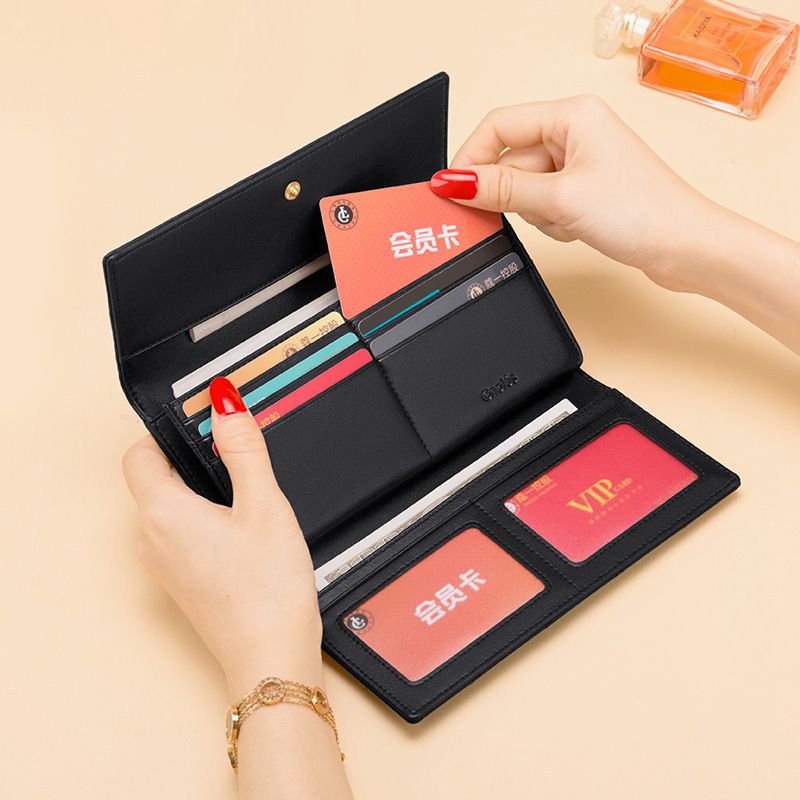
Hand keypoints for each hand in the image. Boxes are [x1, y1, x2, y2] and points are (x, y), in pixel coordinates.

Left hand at [123, 377, 322, 698]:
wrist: (270, 656)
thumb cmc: (266, 591)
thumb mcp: (264, 504)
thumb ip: (243, 449)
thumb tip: (225, 404)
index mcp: (163, 513)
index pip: (140, 454)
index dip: (169, 433)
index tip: (203, 427)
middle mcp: (152, 539)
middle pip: (156, 479)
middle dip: (193, 461)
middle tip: (237, 460)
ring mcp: (164, 563)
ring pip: (170, 508)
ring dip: (201, 493)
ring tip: (247, 500)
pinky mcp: (181, 580)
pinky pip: (181, 535)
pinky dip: (205, 521)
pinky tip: (245, 533)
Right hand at [432, 94, 722, 292]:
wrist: (687, 248)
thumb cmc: (643, 211)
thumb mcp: (560, 199)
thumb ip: (502, 190)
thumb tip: (455, 181)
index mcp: (571, 114)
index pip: (499, 126)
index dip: (471, 158)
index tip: (452, 191)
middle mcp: (575, 132)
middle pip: (511, 160)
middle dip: (515, 195)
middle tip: (531, 214)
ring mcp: (580, 163)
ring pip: (526, 188)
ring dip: (537, 213)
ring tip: (569, 222)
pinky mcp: (585, 190)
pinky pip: (544, 204)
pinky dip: (552, 222)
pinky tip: (577, 229)